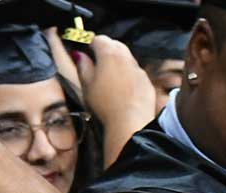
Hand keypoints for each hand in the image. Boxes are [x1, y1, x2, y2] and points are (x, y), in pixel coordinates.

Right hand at [75, 36, 156, 156]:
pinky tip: (119, 86)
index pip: (99, 39)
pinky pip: (134, 71)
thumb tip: (79, 55)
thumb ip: (83, 66)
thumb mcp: (87, 85)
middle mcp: (126, 58)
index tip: (84, 47)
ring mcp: (138, 69)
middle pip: (115, 44)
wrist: (130, 120)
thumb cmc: (105, 103)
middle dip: (105, 47)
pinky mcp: (145, 80)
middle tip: (94, 57)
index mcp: (109, 55)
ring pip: (126, 57)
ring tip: (106, 73)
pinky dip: (126, 73)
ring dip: (116, 60)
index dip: (89, 41)